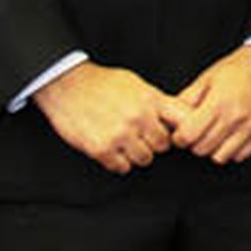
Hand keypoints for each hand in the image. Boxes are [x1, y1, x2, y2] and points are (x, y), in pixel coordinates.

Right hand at [32, 61, 188, 174]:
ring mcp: (120, 134)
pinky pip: (122, 168)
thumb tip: (178, 116)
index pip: (184, 121)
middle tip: (142, 137)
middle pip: (164, 145)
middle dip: (155, 143)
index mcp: (151, 99)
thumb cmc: (102, 83)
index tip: (177, 133)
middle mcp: (138, 118)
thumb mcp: (137, 84)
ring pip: (145, 159)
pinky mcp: (101, 149)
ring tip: (126, 143)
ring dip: (137, 154)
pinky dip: (118, 162)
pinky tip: (113, 150)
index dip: (183, 129)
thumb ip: (157, 101)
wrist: (66, 84)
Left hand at [171, 44, 250, 164]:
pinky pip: (240, 156)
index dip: (180, 138)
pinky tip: (230, 136)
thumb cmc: (238, 68)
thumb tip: (171, 119)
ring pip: (221, 157)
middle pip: (202, 149)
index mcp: (218, 103)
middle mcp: (235, 117)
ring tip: (215, 135)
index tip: (182, 133)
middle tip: (198, 132)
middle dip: (195, 143)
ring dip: (214, 149)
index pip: (189, 136)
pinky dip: (232, 150)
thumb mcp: (206, 78)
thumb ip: (187, 100)